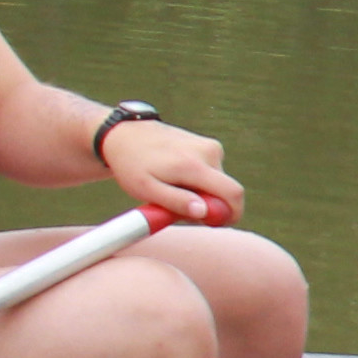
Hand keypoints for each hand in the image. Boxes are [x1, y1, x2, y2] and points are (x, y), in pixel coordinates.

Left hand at [102, 119, 241, 228]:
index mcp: (194, 165)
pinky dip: (200, 181)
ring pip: (219, 182)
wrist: (125, 134)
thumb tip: (203, 211)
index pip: (233, 193)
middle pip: (226, 190)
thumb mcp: (146, 189)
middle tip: (182, 209)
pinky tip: (178, 177)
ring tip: (174, 189)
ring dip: (203, 193)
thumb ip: (176, 201)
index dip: (231, 214)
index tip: (213, 223)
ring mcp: (210, 145)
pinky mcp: (208, 144)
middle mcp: (208, 152)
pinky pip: (213, 172)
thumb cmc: (133, 165)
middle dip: (212, 205)